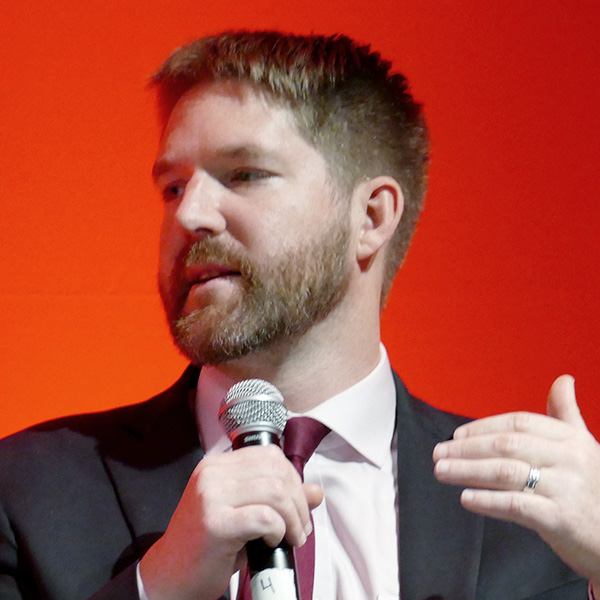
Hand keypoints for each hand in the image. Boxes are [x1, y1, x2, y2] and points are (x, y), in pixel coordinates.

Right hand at [140, 445, 322, 599]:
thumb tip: (316, 491)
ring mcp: (211, 496)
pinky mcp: (215, 523)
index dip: (292, 478)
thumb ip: (279, 498)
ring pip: (275, 492)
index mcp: (217, 465)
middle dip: (298, 500)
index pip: (269, 455)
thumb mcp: (245, 513)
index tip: (298, 504)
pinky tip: (272, 541)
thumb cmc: (207, 545)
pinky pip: (264, 517)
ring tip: (291, 537)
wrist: (170, 576)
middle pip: (276, 471)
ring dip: (293, 518)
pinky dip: (278, 530)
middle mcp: (212, 474)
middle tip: (299, 527)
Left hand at [433, 375, 599, 585]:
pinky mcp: (562, 519)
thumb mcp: (585, 448)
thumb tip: (563, 380)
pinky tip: (466, 498)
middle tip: (439, 453)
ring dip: (467, 471)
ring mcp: (567, 489)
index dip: (483, 426)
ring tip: (442, 471)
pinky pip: (516, 505)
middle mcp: (571, 459)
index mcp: (572, 439)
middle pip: (507, 445)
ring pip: (506, 472)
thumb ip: (567, 415)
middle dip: (467, 448)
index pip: (518, 423)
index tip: (457, 435)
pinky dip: (487, 501)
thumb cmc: (593, 491)